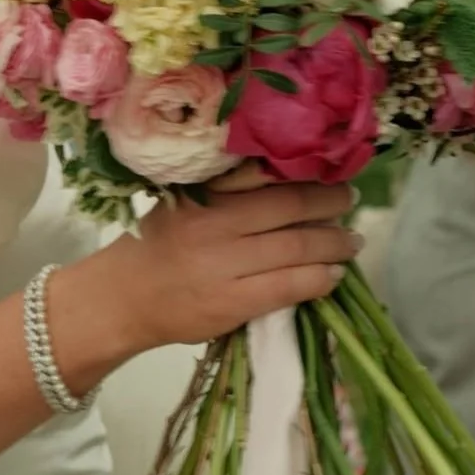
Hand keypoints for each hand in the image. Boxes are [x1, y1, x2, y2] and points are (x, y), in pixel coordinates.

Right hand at [100, 172, 361, 352]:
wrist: (124, 298)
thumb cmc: (159, 245)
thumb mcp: (185, 203)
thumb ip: (228, 191)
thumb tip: (289, 179)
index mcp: (203, 194)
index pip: (266, 175)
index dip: (306, 173)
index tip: (330, 171)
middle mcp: (214, 224)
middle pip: (288, 207)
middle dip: (330, 204)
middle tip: (350, 201)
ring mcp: (223, 265)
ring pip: (295, 248)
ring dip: (333, 245)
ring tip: (351, 242)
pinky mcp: (230, 303)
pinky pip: (287, 287)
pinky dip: (317, 279)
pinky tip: (333, 276)